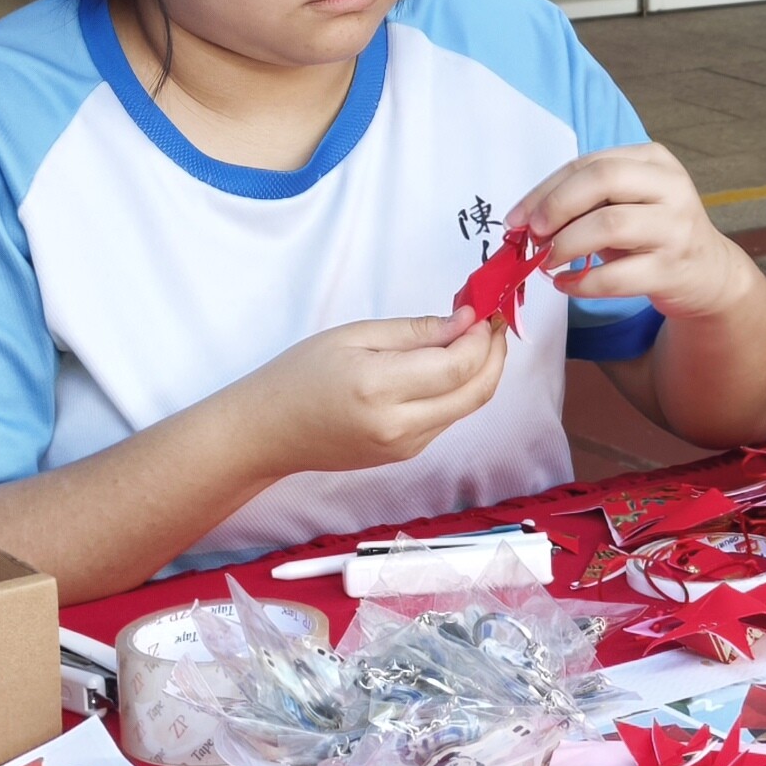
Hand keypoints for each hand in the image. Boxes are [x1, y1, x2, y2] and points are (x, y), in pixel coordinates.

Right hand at [254, 310, 507, 472]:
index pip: (458, 365)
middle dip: (495, 355)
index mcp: (380, 388)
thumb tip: (465, 321)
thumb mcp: (354, 336)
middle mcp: (399, 425)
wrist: (269, 431)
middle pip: (477, 392)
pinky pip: (448, 419)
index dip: (481, 337)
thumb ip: (415, 331)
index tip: (483, 311)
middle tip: (493, 324)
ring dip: (481, 372)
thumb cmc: (300, 375)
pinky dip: (459, 390)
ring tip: (472, 338)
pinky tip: (448, 366)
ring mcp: (405, 447)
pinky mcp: (407, 455)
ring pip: (467, 407)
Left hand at [514, 145, 765, 325]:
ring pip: (610, 224)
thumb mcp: (627, 203)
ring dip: (566, 244)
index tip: (517, 217)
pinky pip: (617, 276)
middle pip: (604, 180)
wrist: (708, 272)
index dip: (545, 189)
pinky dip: (582, 283)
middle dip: (557, 206)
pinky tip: (566, 285)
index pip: (590, 163)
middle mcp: (670, 187)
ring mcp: (675, 228)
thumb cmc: (654, 232)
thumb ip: (585, 201)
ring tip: (547, 260)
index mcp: (654, 160)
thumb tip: (526, 219)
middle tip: (533, 234)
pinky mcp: (673, 269)